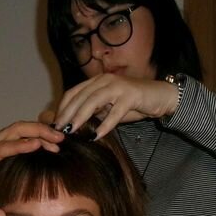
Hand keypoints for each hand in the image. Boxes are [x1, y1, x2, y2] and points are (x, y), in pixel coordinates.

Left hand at [0, 121, 62, 215]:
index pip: (0, 148)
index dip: (19, 145)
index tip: (38, 144)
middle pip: (14, 129)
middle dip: (38, 131)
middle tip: (59, 139)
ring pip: (17, 128)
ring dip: (38, 131)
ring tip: (58, 141)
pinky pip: (15, 133)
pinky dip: (32, 133)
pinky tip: (44, 141)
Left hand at [51, 74, 178, 138]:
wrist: (160, 96)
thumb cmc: (132, 103)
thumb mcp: (108, 107)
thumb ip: (94, 112)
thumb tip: (74, 125)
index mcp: (97, 81)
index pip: (73, 92)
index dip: (62, 107)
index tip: (55, 123)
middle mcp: (105, 80)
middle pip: (80, 97)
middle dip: (67, 114)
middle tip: (59, 129)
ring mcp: (118, 87)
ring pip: (93, 101)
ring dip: (81, 116)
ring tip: (72, 131)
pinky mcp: (131, 96)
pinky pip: (115, 112)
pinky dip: (105, 124)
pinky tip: (97, 136)